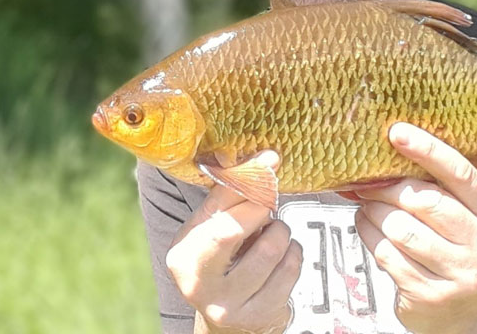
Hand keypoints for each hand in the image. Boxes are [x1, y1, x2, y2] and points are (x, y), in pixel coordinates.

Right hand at [165, 151, 301, 333]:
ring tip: (270, 236)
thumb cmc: (221, 260)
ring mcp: (229, 304)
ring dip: (280, 233)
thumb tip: (265, 159)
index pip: (218, 212)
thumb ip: (231, 193)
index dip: (248, 183)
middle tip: (265, 208)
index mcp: (183, 256)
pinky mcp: (260, 315)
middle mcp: (199, 284)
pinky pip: (291, 268)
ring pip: (272, 249)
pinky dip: (292, 254)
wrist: (230, 316)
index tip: (269, 162)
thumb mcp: (212, 228)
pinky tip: (281, 257)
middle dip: (260, 210)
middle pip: (238, 230)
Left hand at [353, 123, 476, 333]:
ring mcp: (460, 273)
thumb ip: (437, 187)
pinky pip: (388, 254)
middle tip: (369, 183)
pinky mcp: (432, 295)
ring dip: (375, 213)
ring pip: (402, 229)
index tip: (398, 132)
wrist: (456, 313)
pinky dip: (369, 236)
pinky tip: (367, 227)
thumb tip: (390, 148)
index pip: (461, 174)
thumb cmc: (450, 250)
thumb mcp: (459, 217)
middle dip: (389, 188)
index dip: (428, 150)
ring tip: (368, 207)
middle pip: (426, 201)